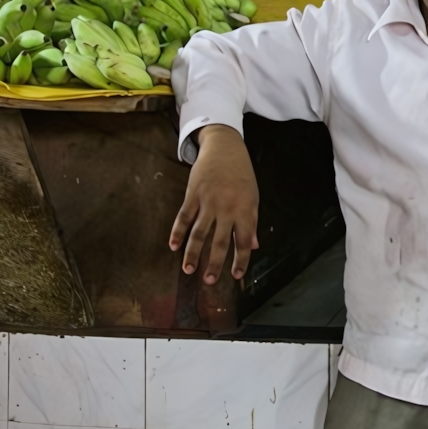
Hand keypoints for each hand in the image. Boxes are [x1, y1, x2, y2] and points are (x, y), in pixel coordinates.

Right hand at [169, 124, 260, 283]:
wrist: (225, 147)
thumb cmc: (242, 174)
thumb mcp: (253, 196)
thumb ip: (252, 221)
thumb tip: (253, 245)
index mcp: (246, 209)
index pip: (244, 241)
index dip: (240, 260)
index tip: (235, 276)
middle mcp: (227, 208)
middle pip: (220, 241)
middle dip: (214, 263)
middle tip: (209, 281)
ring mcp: (208, 201)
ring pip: (199, 233)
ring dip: (193, 253)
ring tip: (188, 270)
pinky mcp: (193, 194)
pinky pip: (184, 217)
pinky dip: (177, 232)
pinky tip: (173, 246)